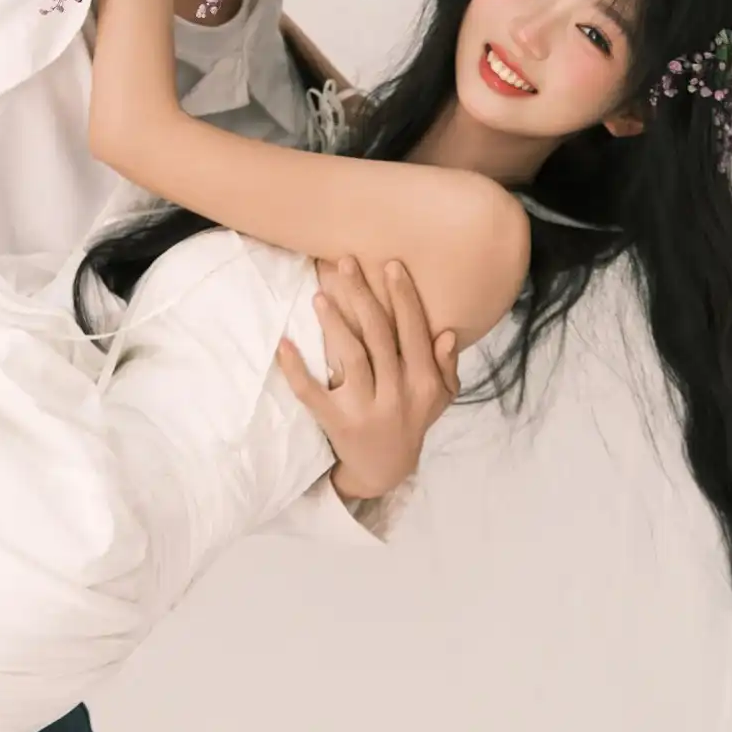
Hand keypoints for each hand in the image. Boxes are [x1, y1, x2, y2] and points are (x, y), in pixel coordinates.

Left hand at [276, 257, 459, 502]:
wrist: (384, 469)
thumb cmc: (412, 420)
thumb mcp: (439, 397)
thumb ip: (446, 365)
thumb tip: (446, 333)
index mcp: (423, 383)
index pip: (413, 332)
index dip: (402, 297)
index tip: (389, 265)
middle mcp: (396, 394)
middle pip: (378, 335)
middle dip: (363, 295)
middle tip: (346, 262)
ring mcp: (364, 409)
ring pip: (349, 357)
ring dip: (334, 322)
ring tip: (321, 293)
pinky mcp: (335, 422)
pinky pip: (311, 393)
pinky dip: (296, 368)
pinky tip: (284, 343)